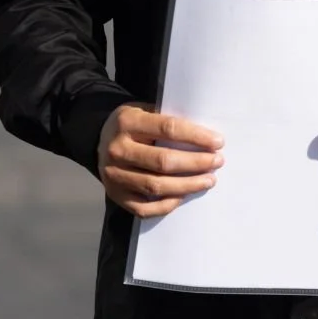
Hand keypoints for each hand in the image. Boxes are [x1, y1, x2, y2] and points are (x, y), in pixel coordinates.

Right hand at [97, 105, 223, 218]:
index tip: (218, 142)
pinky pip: (144, 208)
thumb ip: (169, 121)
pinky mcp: (115, 195)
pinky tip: (184, 196)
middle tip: (217, 162)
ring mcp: (114, 175)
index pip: (168, 128)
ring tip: (209, 180)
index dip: (196, 136)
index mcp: (128, 121)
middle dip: (196, 163)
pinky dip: (167, 204)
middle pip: (164, 161)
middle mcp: (118, 149)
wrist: (99, 139)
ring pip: (156, 186)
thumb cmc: (134, 124)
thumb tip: (206, 138)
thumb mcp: (146, 111)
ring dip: (188, 185)